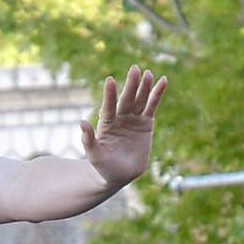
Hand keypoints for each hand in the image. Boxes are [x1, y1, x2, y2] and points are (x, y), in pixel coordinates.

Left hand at [80, 65, 166, 187]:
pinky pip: (152, 106)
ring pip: (139, 100)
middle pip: (126, 99)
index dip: (110, 94)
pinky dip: (157, 94)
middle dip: (131, 85)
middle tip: (135, 69)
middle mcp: (119, 118)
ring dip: (144, 87)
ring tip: (147, 73)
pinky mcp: (146, 124)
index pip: (108, 106)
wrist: (119, 175)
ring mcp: (133, 120)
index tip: (110, 80)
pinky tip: (162, 81)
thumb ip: (88, 139)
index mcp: (106, 124)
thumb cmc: (103, 167)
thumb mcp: (94, 155)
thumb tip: (82, 122)